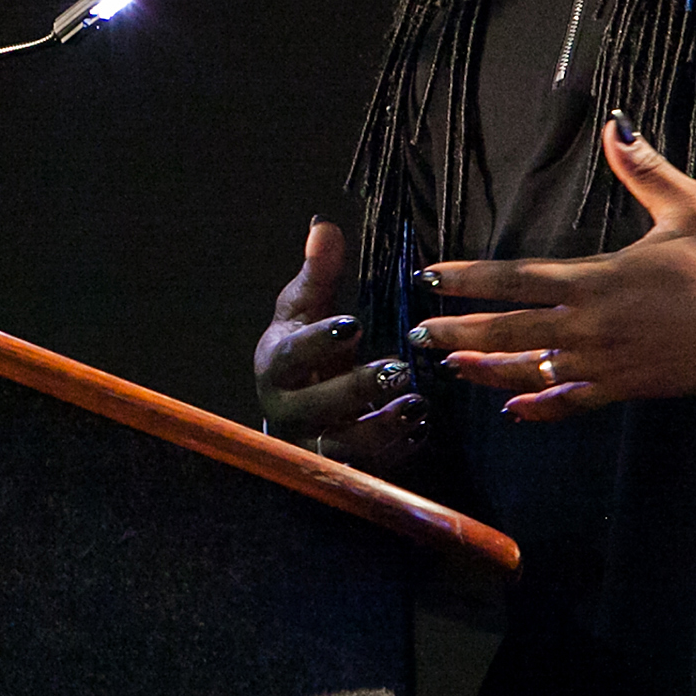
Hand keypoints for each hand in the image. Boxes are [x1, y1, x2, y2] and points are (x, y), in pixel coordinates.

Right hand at [253, 215, 421, 469]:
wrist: (295, 408)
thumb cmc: (306, 351)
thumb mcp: (306, 309)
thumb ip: (318, 273)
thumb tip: (324, 225)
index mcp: (275, 365)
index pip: (291, 356)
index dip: (320, 342)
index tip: (354, 324)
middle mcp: (286, 410)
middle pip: (315, 408)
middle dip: (356, 390)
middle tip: (398, 370)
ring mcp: (311, 445)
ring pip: (341, 448)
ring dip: (380, 428)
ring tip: (417, 406)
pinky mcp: (338, 471)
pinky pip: (367, 471)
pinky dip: (395, 453)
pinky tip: (421, 431)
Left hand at [413, 115, 695, 420]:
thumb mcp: (690, 207)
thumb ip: (644, 169)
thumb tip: (615, 124)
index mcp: (597, 280)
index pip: (516, 278)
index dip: (469, 278)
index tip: (431, 276)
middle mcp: (590, 325)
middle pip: (508, 330)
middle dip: (459, 330)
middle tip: (418, 333)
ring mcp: (604, 362)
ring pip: (531, 369)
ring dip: (487, 368)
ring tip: (450, 366)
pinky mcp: (623, 388)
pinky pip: (571, 401)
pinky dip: (540, 406)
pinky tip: (514, 409)